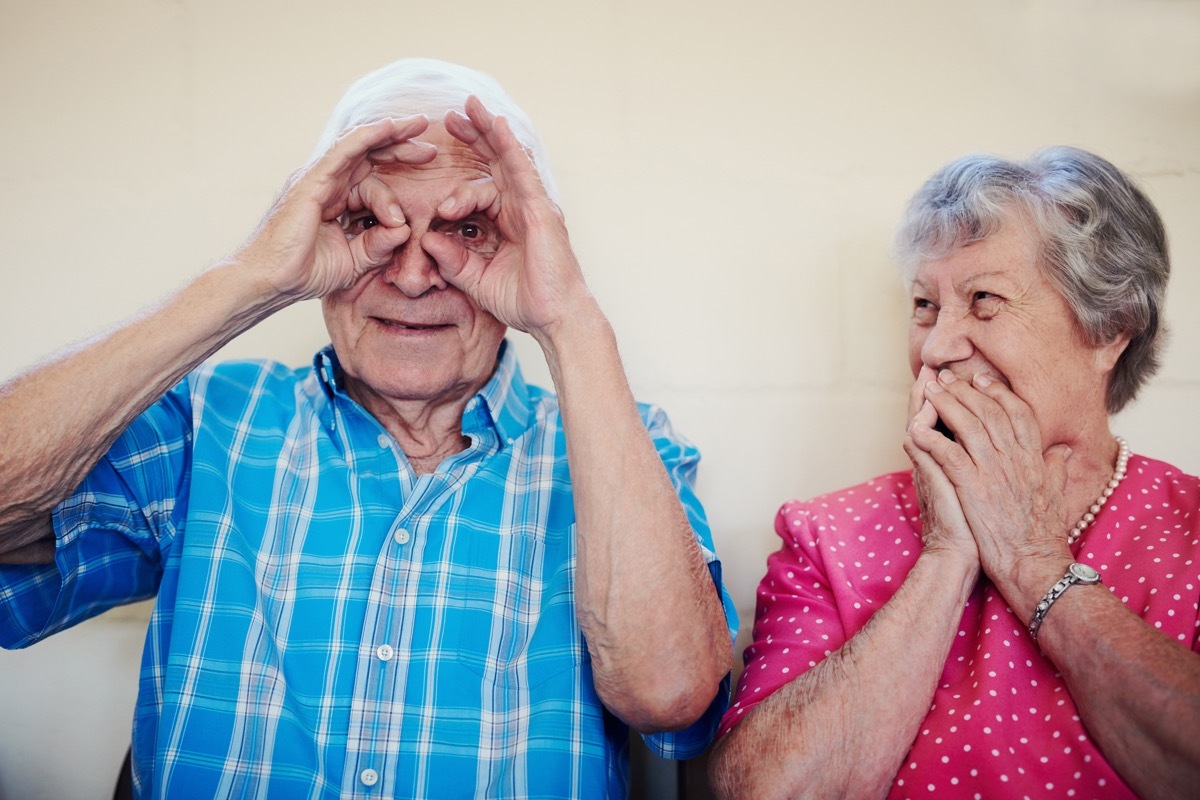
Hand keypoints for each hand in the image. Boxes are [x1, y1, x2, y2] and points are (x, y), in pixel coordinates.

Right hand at [236, 116, 437, 300]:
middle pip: (369, 155)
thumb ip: (379, 245)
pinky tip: (389, 126)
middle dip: (401, 145)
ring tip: (419, 125)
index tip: (427, 168)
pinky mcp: (313, 180)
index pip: (372, 175)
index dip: (399, 169)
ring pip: (361, 147)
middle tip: (432, 147)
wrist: (271, 281)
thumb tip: (404, 229)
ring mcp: (319, 179)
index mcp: (336, 199)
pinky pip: (344, 151)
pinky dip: (367, 136)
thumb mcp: (354, 261)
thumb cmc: (304, 273)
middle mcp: (328, 183)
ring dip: (391, 133)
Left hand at [421, 96, 593, 340]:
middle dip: (475, 138)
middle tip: (451, 117)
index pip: (482, 189)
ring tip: (469, 106)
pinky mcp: (539, 209)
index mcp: (510, 222)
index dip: (459, 185)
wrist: (555, 317)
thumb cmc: (526, 302)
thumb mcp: (477, 281)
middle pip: (496, 163)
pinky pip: (521, 170)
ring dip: (488, 131)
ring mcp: (533, 205)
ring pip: (508, 159)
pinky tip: (496, 125)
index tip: (439, 194)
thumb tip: (427, 239)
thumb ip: (453, 261)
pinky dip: (509, 146)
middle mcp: (523, 208)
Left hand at [910, 369, 1072, 583]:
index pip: (1017, 413)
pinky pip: (949, 454)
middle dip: (966, 390)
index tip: (981, 379)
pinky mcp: (973, 488)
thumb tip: (1061, 450)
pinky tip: (917, 428)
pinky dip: (932, 439)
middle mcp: (1015, 459)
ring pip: (969, 426)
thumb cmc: (1042, 534)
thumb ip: (1055, 468)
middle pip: (989, 412)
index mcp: (1033, 458)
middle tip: (946, 377)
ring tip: (930, 390)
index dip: (998, 392)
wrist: (1033, 563)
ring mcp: (993, 472)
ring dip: (946, 405)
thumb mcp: (1055, 493)